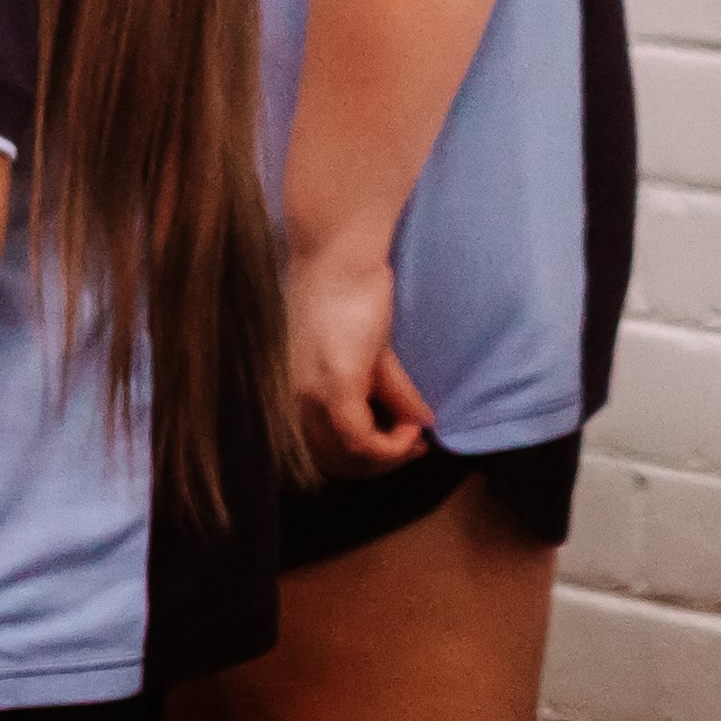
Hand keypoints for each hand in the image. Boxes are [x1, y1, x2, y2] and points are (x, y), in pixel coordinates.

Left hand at [282, 229, 434, 472]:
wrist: (337, 257)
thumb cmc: (352, 295)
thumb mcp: (374, 354)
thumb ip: (391, 390)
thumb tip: (420, 423)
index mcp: (302, 390)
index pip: (323, 452)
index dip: (367, 461)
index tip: (402, 447)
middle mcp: (300, 397)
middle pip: (334, 462)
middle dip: (381, 464)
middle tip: (414, 446)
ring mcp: (315, 392)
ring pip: (347, 456)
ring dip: (388, 456)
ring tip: (415, 436)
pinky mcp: (337, 382)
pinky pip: (361, 438)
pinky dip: (392, 443)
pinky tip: (414, 426)